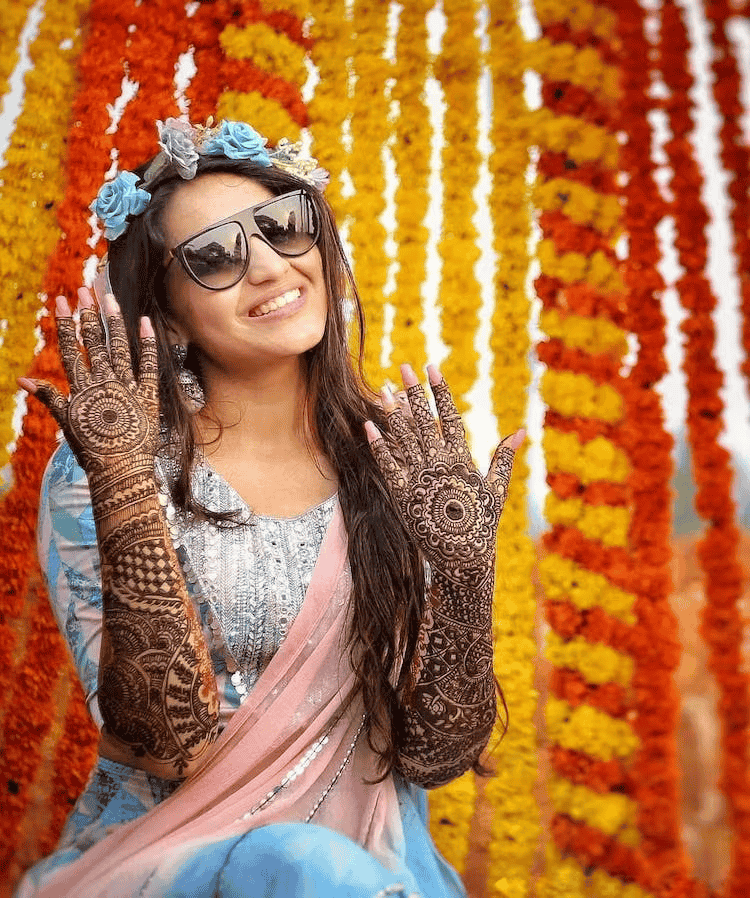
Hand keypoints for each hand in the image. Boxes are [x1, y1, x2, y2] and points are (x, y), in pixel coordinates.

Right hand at [18, 288, 158, 478]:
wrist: (121, 472)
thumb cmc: (92, 451)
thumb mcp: (67, 424)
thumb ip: (48, 398)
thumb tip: (22, 381)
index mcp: (82, 388)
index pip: (71, 349)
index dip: (66, 324)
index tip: (61, 301)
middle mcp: (104, 383)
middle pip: (95, 343)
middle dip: (89, 315)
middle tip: (85, 290)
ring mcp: (128, 387)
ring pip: (120, 348)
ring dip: (114, 321)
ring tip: (109, 298)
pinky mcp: (149, 395)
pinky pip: (150, 365)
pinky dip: (148, 343)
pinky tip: (145, 322)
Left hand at [365, 364, 523, 589]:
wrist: (463, 557)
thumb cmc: (482, 524)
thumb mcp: (497, 489)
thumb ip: (504, 458)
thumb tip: (521, 432)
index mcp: (462, 459)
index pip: (450, 416)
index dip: (440, 391)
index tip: (432, 368)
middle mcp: (440, 464)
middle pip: (424, 420)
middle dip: (413, 391)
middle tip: (403, 367)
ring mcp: (420, 478)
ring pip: (404, 438)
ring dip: (392, 412)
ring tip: (382, 389)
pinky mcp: (403, 494)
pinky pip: (388, 465)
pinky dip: (378, 445)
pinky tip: (368, 426)